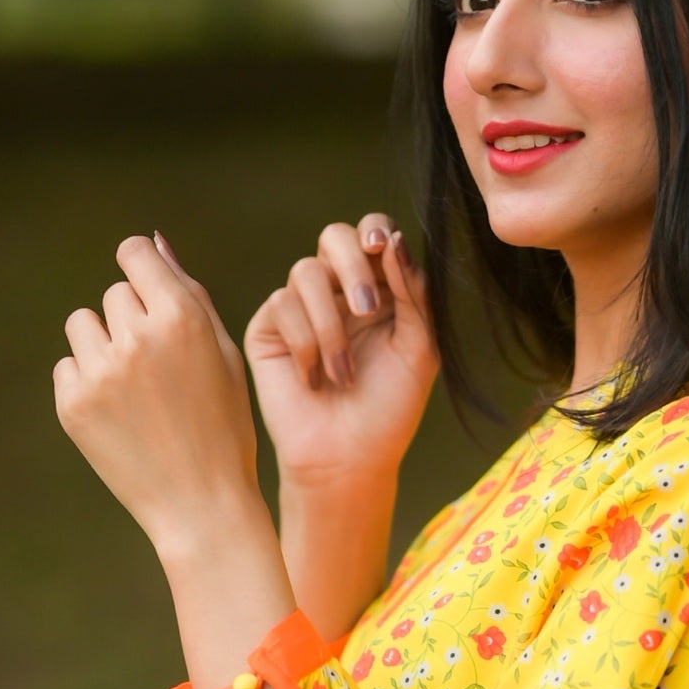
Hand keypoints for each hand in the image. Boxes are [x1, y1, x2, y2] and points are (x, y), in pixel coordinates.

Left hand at [54, 233, 266, 558]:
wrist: (203, 506)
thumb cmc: (224, 427)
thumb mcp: (224, 356)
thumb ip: (189, 293)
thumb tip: (153, 240)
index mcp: (181, 319)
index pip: (133, 254)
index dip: (139, 270)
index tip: (147, 295)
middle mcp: (137, 338)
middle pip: (114, 295)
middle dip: (132, 322)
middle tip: (161, 373)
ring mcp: (101, 372)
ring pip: (84, 325)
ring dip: (104, 347)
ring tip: (137, 392)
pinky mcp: (73, 404)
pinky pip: (68, 367)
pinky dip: (88, 385)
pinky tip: (121, 417)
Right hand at [244, 215, 437, 498]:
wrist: (348, 458)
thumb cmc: (388, 410)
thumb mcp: (418, 350)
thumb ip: (413, 294)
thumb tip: (391, 240)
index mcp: (379, 291)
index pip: (373, 235)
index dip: (374, 229)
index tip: (380, 246)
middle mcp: (338, 292)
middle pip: (334, 236)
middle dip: (351, 267)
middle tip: (366, 310)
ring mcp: (301, 308)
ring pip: (305, 271)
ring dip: (331, 326)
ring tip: (343, 374)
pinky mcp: (270, 329)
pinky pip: (281, 305)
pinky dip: (305, 344)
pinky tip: (314, 380)